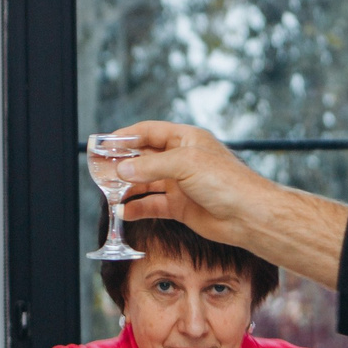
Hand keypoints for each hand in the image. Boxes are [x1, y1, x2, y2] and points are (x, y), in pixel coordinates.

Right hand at [112, 120, 347, 288]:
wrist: (249, 215)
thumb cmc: (226, 182)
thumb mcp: (184, 165)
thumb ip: (150, 166)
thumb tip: (121, 169)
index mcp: (185, 139)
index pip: (148, 132)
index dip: (124, 137)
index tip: (103, 144)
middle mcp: (181, 160)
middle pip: (143, 157)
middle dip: (121, 163)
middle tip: (98, 170)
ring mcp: (180, 184)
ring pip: (145, 182)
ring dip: (126, 187)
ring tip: (106, 191)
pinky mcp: (180, 207)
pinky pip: (152, 204)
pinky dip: (137, 207)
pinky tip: (123, 211)